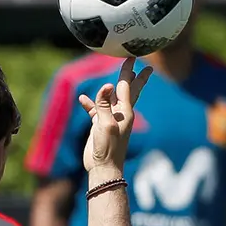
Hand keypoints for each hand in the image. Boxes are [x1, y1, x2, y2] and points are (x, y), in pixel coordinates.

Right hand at [79, 57, 152, 173]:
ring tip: (117, 77)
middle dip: (134, 77)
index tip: (133, 58)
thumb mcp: (105, 124)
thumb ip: (104, 104)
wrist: (103, 168)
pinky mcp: (99, 125)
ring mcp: (110, 119)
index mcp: (125, 112)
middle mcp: (120, 113)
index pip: (127, 86)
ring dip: (112, 88)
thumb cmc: (107, 147)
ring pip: (111, 98)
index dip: (129, 71)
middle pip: (128, 90)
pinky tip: (82, 98)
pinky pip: (95, 110)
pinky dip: (90, 103)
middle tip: (143, 65)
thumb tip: (107, 85)